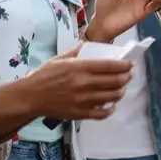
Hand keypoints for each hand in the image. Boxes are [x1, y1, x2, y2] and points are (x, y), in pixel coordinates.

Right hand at [16, 47, 132, 120]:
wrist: (30, 97)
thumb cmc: (43, 76)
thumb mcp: (58, 59)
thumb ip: (75, 52)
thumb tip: (87, 45)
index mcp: (79, 68)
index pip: (109, 66)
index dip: (123, 65)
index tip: (130, 64)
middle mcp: (84, 84)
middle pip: (114, 81)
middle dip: (125, 77)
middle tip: (129, 75)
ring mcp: (83, 100)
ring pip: (111, 97)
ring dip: (120, 92)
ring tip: (122, 88)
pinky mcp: (80, 113)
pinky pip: (101, 114)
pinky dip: (110, 110)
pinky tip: (112, 105)